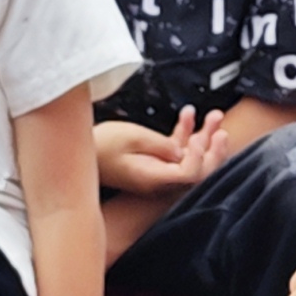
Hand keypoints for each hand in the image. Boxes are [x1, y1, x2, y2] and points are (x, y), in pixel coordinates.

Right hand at [93, 110, 228, 196]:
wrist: (74, 153)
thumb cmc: (100, 144)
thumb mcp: (133, 138)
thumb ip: (163, 145)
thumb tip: (186, 152)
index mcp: (155, 178)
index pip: (191, 174)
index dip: (202, 157)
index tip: (201, 138)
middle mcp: (158, 181)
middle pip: (196, 171)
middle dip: (212, 148)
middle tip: (221, 128)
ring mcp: (155, 173)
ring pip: (188, 158)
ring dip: (202, 137)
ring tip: (213, 115)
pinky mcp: (149, 164)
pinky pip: (173, 152)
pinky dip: (183, 135)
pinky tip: (188, 114)